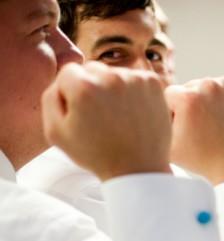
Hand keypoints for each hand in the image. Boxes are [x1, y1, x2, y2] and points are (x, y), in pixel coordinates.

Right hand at [42, 62, 171, 180]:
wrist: (138, 168)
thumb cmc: (96, 154)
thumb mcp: (55, 132)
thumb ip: (50, 97)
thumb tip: (62, 80)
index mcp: (83, 87)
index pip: (69, 73)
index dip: (72, 94)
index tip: (82, 113)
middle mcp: (110, 77)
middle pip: (93, 70)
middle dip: (93, 88)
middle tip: (101, 117)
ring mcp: (134, 79)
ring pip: (115, 74)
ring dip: (114, 89)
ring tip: (119, 118)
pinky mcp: (153, 84)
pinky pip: (136, 79)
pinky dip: (134, 92)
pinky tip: (133, 113)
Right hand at [164, 77, 223, 184]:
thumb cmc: (201, 160)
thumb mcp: (168, 145)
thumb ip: (155, 122)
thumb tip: (148, 107)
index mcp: (187, 98)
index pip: (170, 95)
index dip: (173, 112)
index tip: (183, 128)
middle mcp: (208, 86)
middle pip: (190, 88)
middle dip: (191, 104)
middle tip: (200, 127)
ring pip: (209, 87)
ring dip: (209, 100)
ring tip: (213, 124)